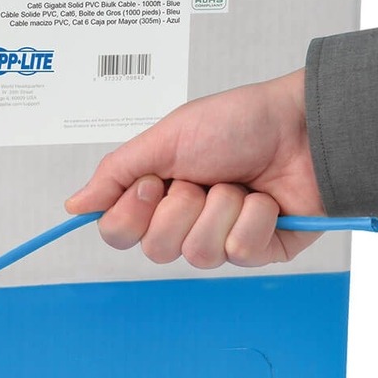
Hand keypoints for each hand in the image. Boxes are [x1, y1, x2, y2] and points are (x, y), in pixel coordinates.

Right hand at [64, 69, 324, 267]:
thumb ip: (116, 173)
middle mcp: (184, 220)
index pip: (117, 232)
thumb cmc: (239, 122)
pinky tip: (266, 200)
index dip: (130, 214)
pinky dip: (253, 219)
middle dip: (180, 208)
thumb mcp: (167, 138)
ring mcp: (221, 238)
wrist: (304, 126)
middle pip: (155, 250)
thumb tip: (74, 205)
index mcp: (157, 194)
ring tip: (239, 185)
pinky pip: (239, 253)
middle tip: (201, 179)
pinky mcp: (259, 252)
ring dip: (220, 210)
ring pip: (197, 255)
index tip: (153, 183)